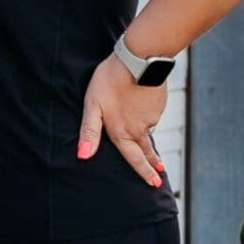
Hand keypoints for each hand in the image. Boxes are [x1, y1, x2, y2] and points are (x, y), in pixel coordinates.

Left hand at [78, 55, 167, 187]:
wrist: (138, 60)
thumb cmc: (110, 81)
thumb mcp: (93, 106)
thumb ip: (89, 132)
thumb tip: (82, 156)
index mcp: (122, 132)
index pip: (135, 159)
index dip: (143, 172)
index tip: (154, 184)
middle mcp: (140, 129)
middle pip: (146, 150)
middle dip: (153, 163)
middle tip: (160, 172)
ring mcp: (152, 117)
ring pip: (147, 128)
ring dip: (146, 131)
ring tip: (139, 121)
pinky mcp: (159, 104)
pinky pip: (152, 113)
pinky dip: (147, 111)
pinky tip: (141, 101)